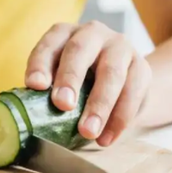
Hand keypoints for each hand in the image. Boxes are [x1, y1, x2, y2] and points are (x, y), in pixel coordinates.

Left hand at [25, 21, 151, 145]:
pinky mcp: (142, 66)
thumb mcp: (61, 82)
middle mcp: (92, 33)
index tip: (35, 86)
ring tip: (88, 132)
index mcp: (64, 34)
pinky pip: (134, 91)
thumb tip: (29, 118)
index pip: (49, 44)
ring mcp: (120, 47)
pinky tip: (106, 138)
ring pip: (111, 72)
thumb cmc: (81, 84)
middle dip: (70, 78)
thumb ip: (48, 93)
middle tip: (62, 105)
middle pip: (80, 50)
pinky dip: (119, 119)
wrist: (124, 85)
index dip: (40, 64)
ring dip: (99, 105)